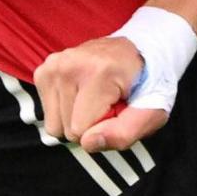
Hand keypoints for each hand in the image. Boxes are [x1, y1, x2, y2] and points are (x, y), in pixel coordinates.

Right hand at [32, 36, 161, 150]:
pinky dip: (66, 110)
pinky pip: (48, 114)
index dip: (102, 128)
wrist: (142, 52)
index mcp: (100, 72)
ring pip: (54, 125)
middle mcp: (71, 64)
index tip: (119, 108)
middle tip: (109, 102)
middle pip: (65, 129)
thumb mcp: (152, 112)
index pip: (81, 130)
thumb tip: (88, 142)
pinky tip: (84, 93)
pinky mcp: (44, 70)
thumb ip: (124, 132)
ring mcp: (55, 65)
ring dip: (76, 118)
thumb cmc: (147, 84)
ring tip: (98, 97)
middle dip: (89, 124)